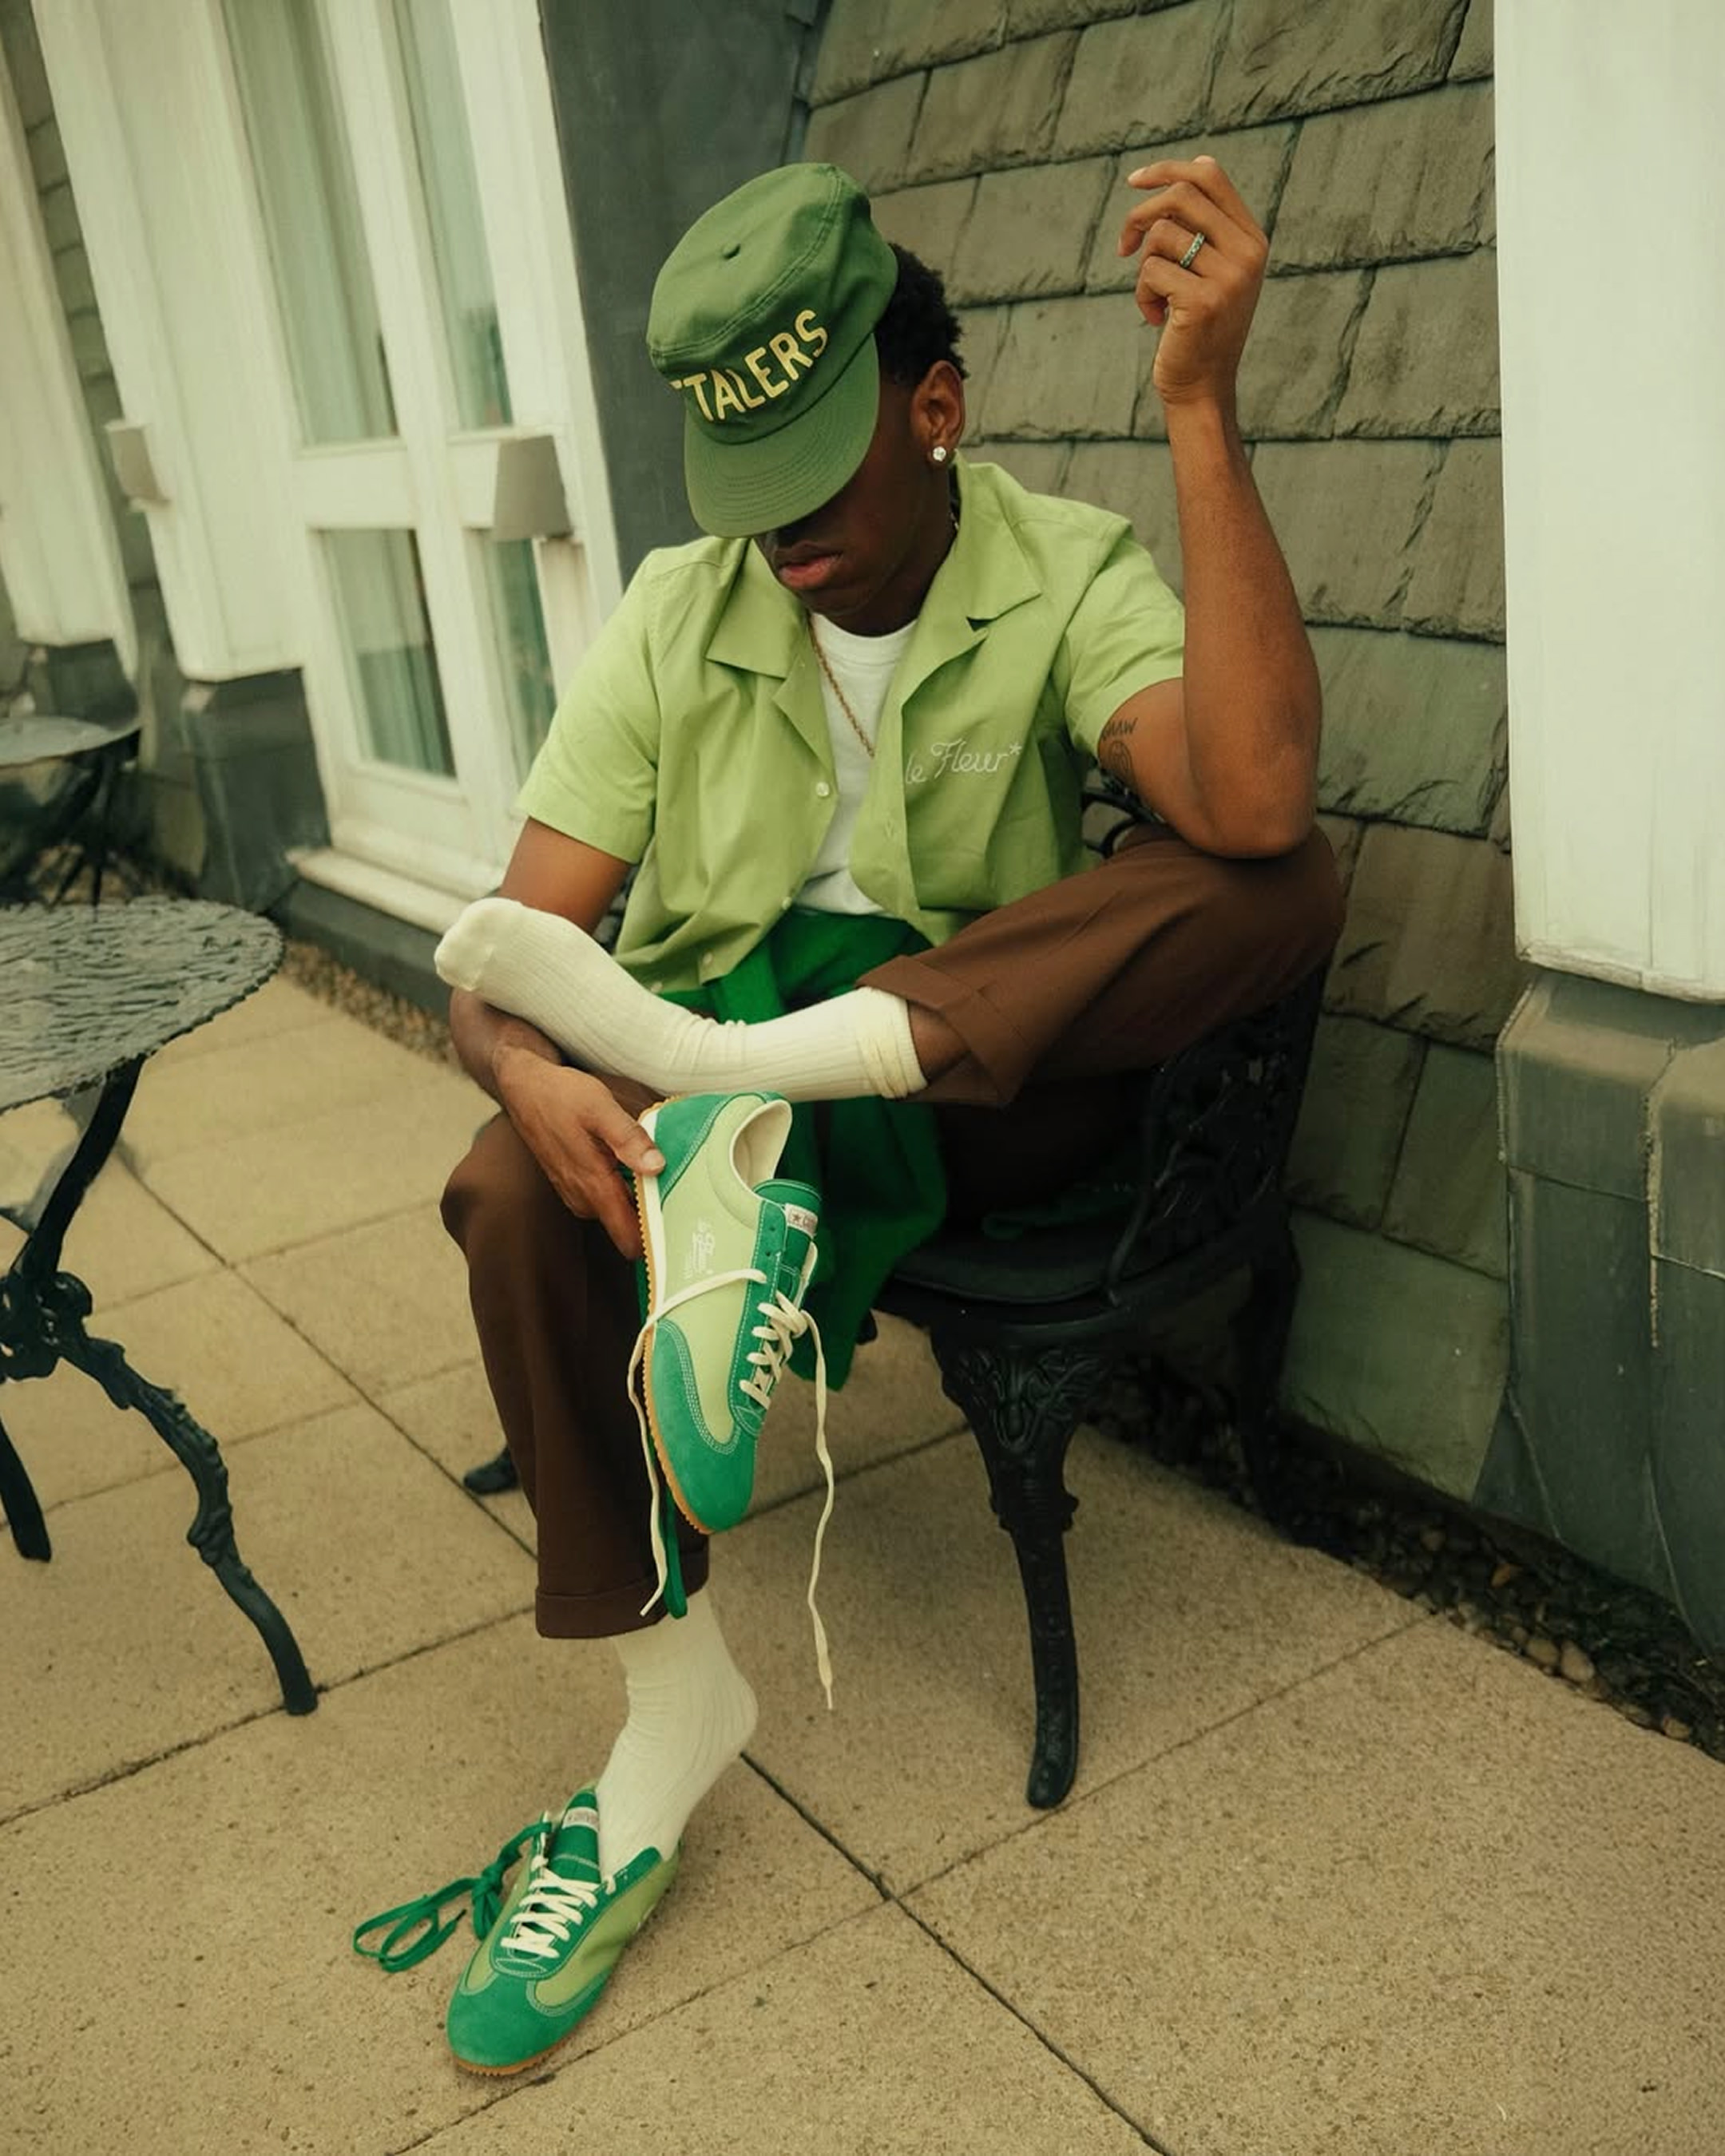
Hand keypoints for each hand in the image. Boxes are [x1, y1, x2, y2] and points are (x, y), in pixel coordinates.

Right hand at [495, 1052, 663, 1260]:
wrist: (525, 1089)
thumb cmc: (561, 1096)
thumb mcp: (601, 1108)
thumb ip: (629, 1139)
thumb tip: (657, 1166)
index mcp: (593, 1185)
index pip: (628, 1239)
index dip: (654, 1239)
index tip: (679, 1227)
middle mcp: (583, 1198)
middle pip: (628, 1228)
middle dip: (652, 1214)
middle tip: (678, 1186)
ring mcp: (576, 1194)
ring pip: (617, 1213)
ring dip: (638, 1199)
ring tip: (658, 1171)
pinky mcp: (573, 1186)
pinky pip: (606, 1200)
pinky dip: (623, 1189)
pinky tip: (633, 1165)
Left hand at [1117, 154, 1267, 409]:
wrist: (1203, 387)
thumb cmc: (1197, 327)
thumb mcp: (1210, 270)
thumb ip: (1203, 226)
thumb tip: (1180, 168)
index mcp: (1251, 238)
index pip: (1209, 175)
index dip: (1166, 169)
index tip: (1134, 182)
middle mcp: (1246, 252)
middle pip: (1181, 196)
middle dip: (1140, 216)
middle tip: (1124, 247)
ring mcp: (1228, 277)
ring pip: (1160, 236)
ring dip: (1143, 268)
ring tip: (1154, 298)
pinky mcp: (1202, 302)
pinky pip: (1150, 272)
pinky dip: (1142, 295)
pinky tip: (1156, 319)